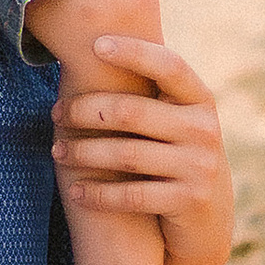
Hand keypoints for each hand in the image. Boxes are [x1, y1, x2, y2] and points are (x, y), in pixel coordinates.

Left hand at [55, 39, 233, 264]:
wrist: (208, 220)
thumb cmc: (177, 155)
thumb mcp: (177, 121)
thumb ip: (153, 92)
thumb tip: (98, 44)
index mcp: (201, 100)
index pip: (169, 66)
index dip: (134, 52)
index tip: (95, 44)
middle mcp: (204, 129)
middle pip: (132, 111)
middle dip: (86, 111)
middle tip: (56, 113)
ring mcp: (199, 166)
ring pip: (126, 154)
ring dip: (83, 152)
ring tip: (56, 151)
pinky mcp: (188, 201)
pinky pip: (132, 195)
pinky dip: (98, 194)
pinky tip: (76, 191)